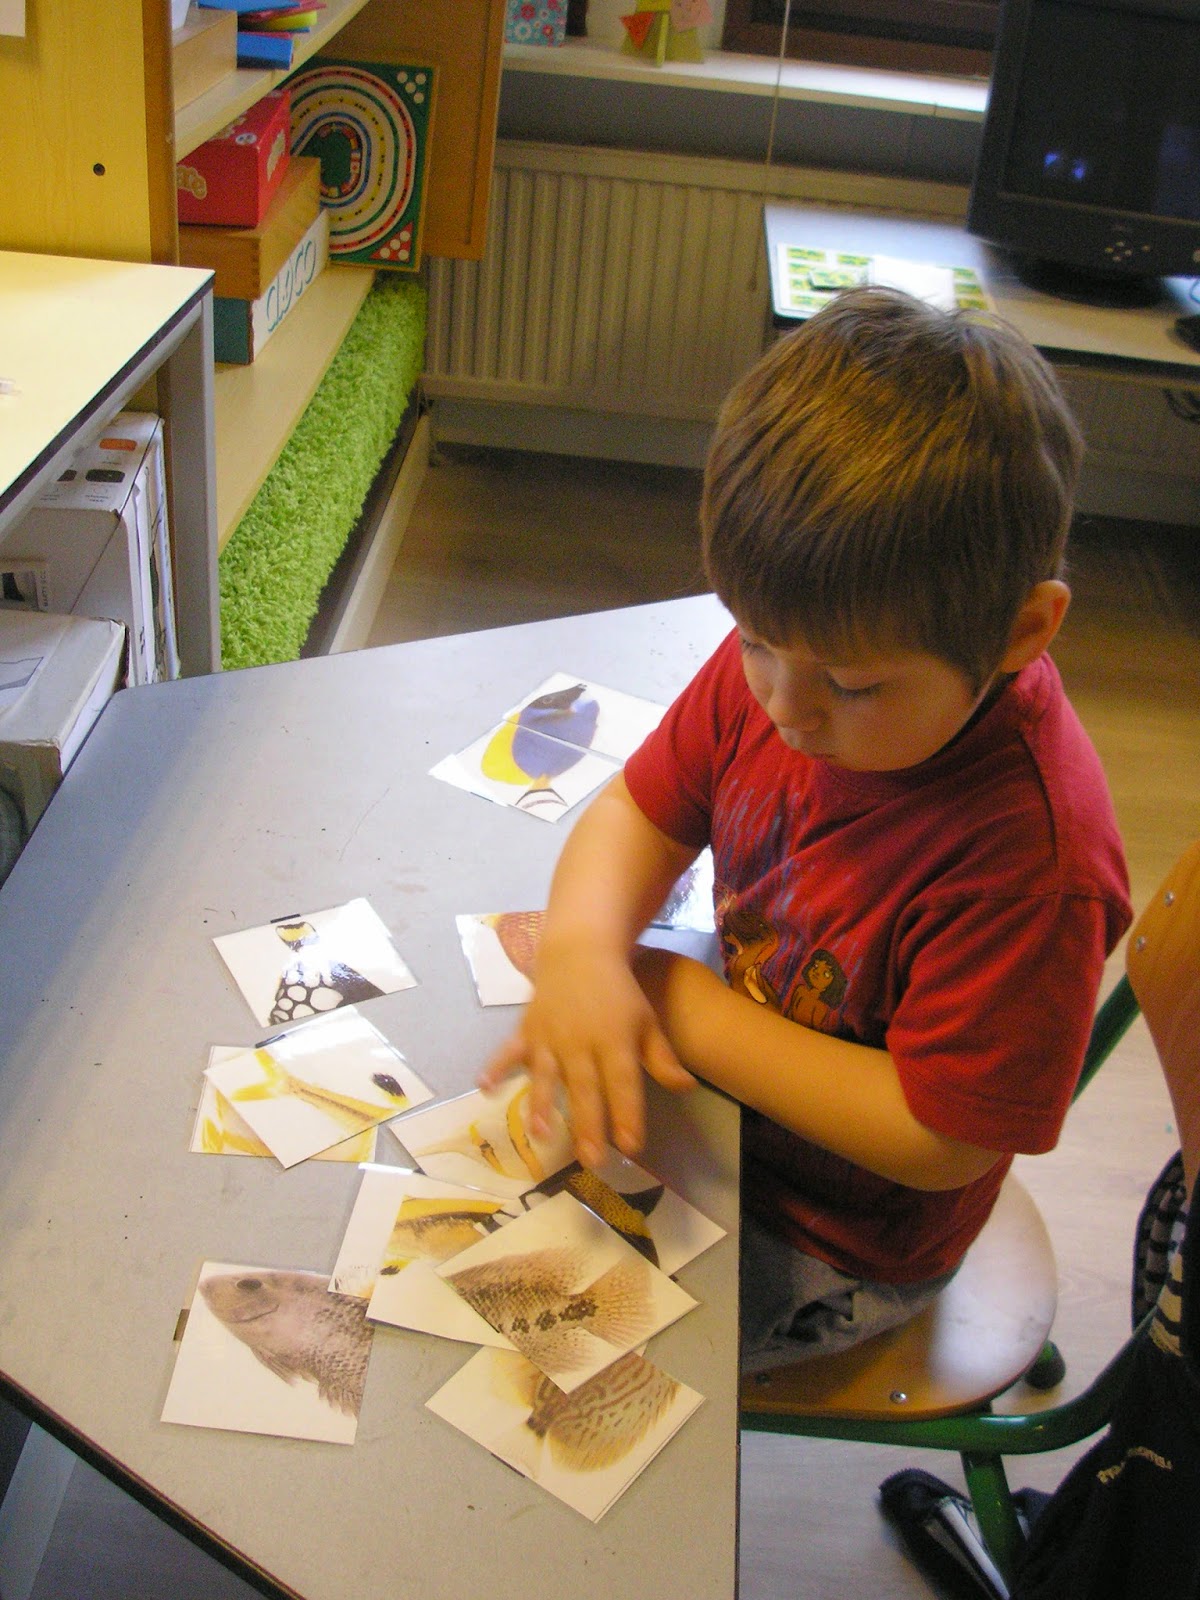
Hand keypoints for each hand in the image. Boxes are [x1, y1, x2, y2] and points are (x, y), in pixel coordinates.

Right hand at [478, 942, 695, 1165]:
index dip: (627, 1115)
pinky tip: (484, 1087)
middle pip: (585, 1088)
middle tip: (592, 1161)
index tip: (631, 1147)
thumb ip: (662, 1058)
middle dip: (588, 1125)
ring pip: (545, 1076)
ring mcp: (550, 1036)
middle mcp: (581, 1041)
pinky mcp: (527, 1029)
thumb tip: (687, 1088)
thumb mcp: (647, 1021)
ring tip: (541, 1135)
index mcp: (615, 1040)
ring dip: (541, 1105)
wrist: (580, 951)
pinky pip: (509, 1051)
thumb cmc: (618, 992)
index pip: (623, 1083)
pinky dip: (496, 1067)